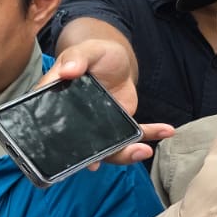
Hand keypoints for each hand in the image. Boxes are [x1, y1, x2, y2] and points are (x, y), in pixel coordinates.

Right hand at [38, 40, 173, 164]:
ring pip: (107, 148)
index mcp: (57, 104)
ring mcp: (97, 127)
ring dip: (125, 154)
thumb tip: (67, 70)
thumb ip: (76, 57)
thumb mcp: (86, 50)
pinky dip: (151, 134)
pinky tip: (167, 131)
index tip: (68, 155)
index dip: (55, 147)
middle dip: (94, 158)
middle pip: (78, 147)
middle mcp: (74, 121)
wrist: (116, 60)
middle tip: (100, 165)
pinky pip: (133, 134)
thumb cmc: (95, 53)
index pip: (49, 127)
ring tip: (143, 150)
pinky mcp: (118, 125)